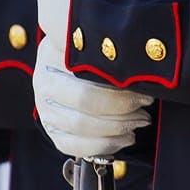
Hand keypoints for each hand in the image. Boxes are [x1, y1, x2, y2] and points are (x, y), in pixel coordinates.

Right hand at [33, 38, 152, 157]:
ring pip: (80, 124)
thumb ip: (109, 47)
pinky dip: (104, 145)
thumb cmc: (90, 59)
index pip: (81, 64)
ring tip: (140, 120)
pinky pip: (75, 146)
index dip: (110, 72)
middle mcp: (45, 81)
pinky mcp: (52, 132)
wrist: (68, 75)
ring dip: (117, 126)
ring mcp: (46, 109)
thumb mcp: (95, 43)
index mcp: (54, 53)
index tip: (141, 82)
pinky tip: (125, 138)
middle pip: (84, 97)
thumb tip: (140, 60)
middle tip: (145, 102)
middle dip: (122, 105)